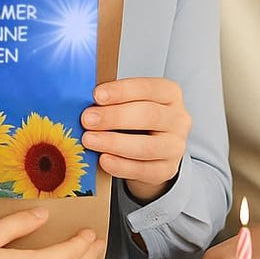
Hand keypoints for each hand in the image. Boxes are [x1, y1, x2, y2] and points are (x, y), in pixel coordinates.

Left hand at [81, 78, 189, 202]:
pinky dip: (121, 166)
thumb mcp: (129, 102)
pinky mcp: (168, 170)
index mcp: (169, 94)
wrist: (152, 151)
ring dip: (114, 143)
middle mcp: (178, 119)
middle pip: (148, 116)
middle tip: (87, 120)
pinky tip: (104, 160)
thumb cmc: (136, 120)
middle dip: (114, 117)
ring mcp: (175, 146)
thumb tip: (81, 98)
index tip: (96, 95)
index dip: (121, 91)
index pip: (147, 88)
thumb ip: (112, 99)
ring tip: (89, 140)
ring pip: (147, 146)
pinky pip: (144, 170)